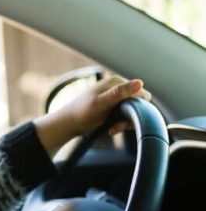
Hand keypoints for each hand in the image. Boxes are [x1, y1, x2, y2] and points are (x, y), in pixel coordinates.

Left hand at [33, 76, 150, 157]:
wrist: (68, 123)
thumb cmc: (81, 113)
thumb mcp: (101, 103)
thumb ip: (119, 93)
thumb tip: (139, 82)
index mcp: (116, 82)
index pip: (142, 94)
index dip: (138, 108)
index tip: (126, 118)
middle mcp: (117, 87)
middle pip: (137, 103)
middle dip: (130, 117)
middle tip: (117, 126)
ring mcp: (114, 96)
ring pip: (131, 111)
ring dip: (125, 122)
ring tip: (113, 128)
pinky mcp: (111, 106)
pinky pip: (123, 115)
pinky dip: (120, 123)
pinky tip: (111, 128)